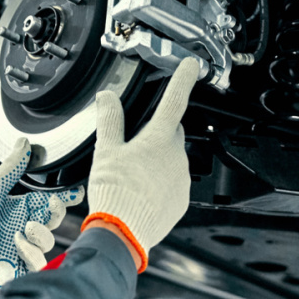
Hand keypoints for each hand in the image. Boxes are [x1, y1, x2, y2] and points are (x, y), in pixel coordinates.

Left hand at [0, 139, 83, 293]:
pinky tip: (17, 246)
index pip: (50, 201)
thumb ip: (11, 167)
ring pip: (49, 241)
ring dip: (40, 233)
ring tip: (23, 230)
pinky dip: (31, 252)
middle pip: (54, 219)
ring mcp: (23, 248)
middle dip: (57, 211)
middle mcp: (24, 228)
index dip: (66, 197)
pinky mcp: (20, 267)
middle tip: (51, 203)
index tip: (76, 192)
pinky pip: (39, 261)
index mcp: (21, 208)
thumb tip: (24, 142)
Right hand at [82, 57, 200, 271]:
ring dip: (157, 161)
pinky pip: (173, 184)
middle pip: (170, 133)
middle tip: (133, 145)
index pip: (175, 100)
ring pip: (172, 160)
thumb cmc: (114, 193)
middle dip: (157, 133)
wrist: (122, 234)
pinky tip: (141, 192)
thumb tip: (107, 97)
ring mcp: (182, 180)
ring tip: (132, 176)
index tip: (192, 65)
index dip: (183, 78)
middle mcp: (177, 157)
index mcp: (159, 139)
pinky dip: (160, 184)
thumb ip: (110, 120)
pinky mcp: (181, 200)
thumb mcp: (106, 151)